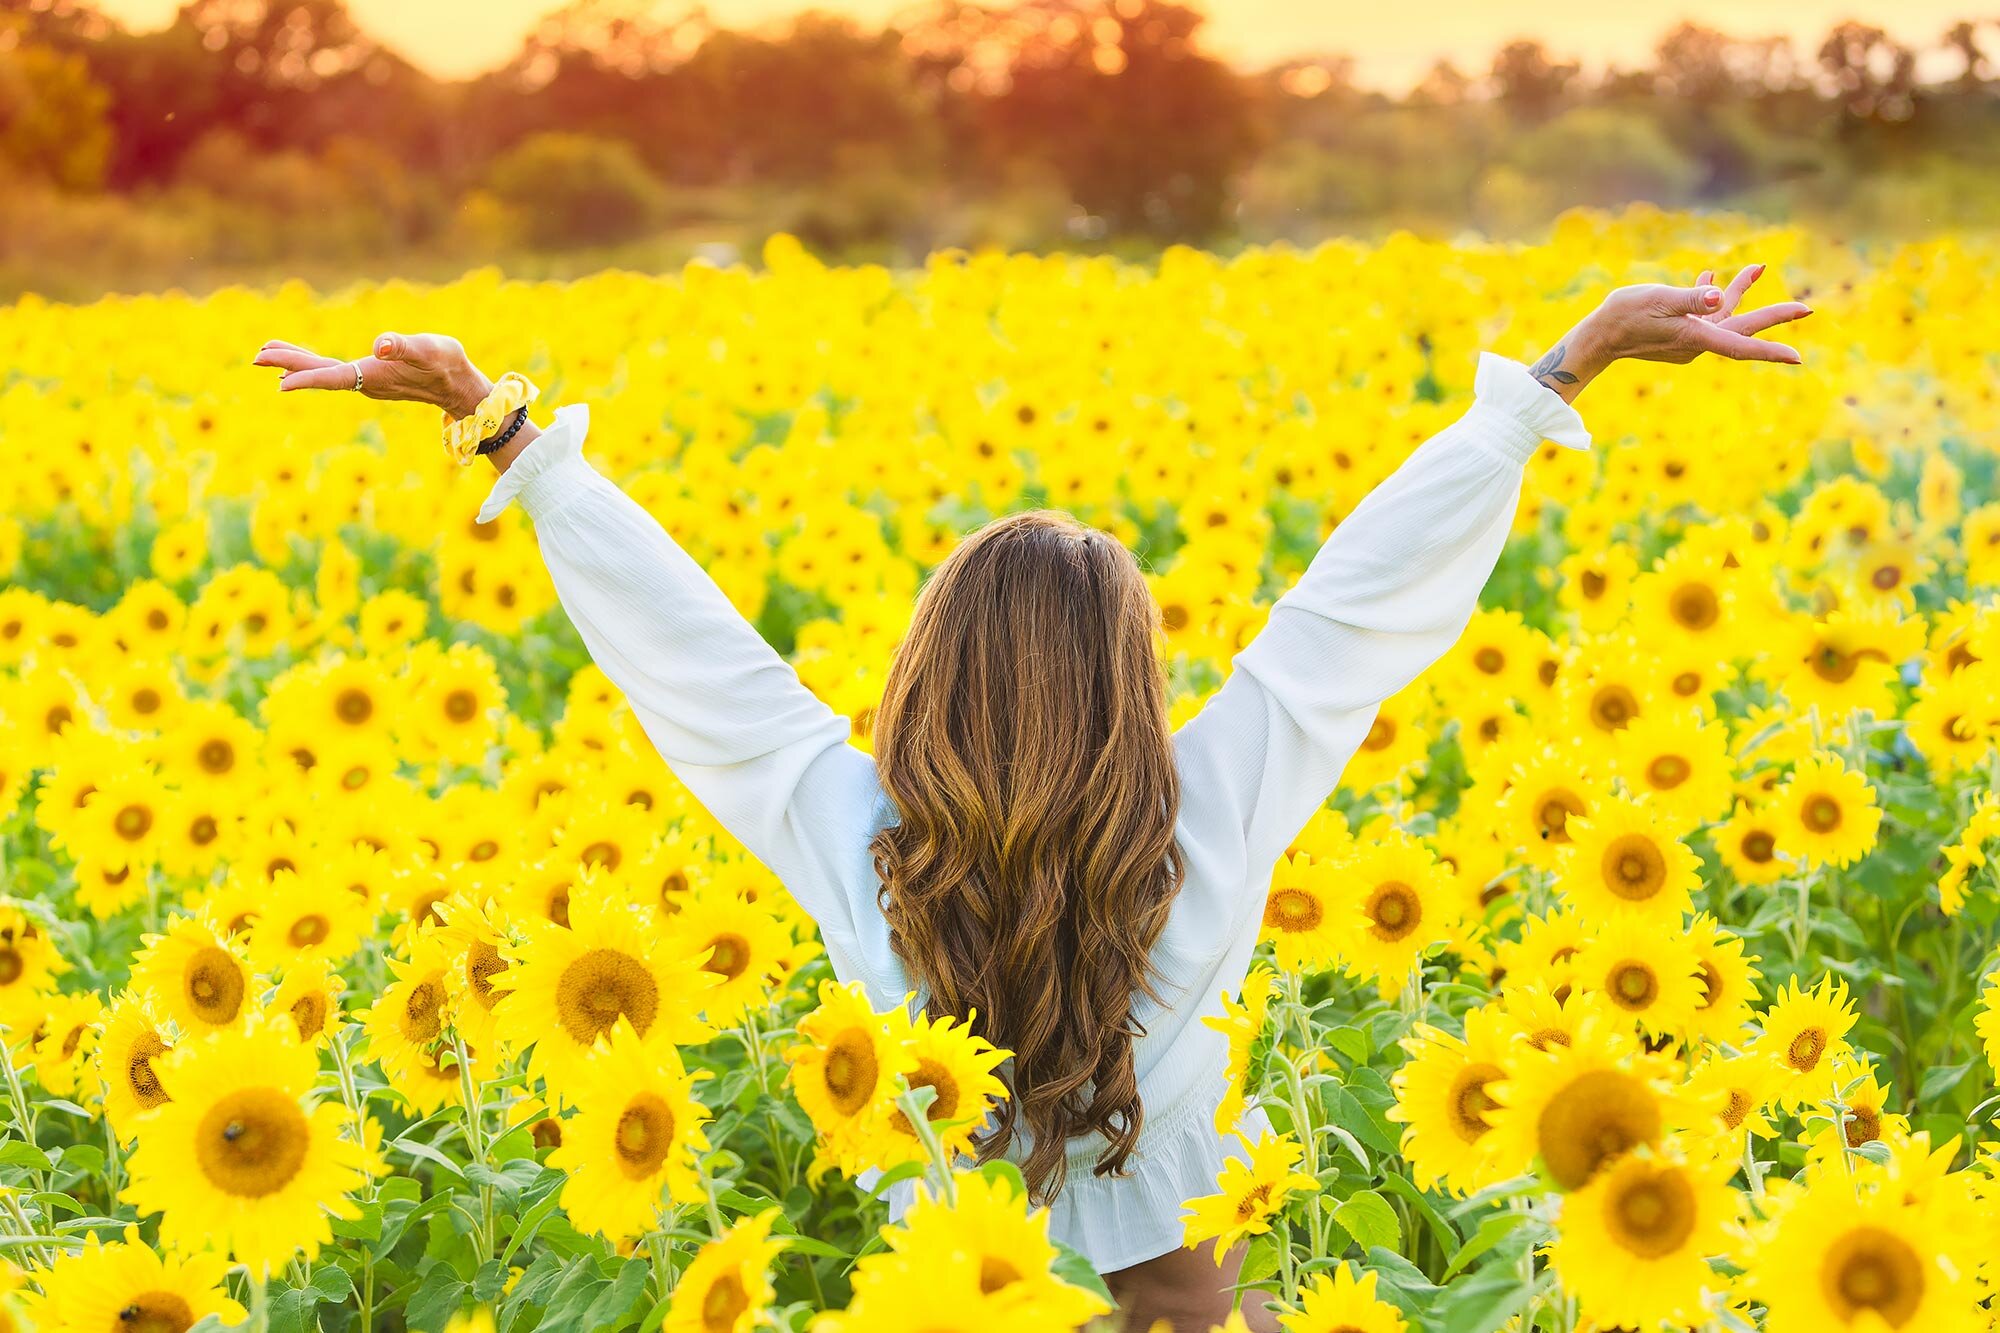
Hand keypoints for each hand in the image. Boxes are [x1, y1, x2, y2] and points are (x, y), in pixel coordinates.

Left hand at [253, 332, 492, 418]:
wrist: (461, 387)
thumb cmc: (447, 366)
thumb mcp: (430, 350)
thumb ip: (404, 346)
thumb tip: (380, 345)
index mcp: (374, 376)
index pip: (335, 376)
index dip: (307, 377)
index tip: (279, 382)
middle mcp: (365, 381)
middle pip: (320, 373)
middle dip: (288, 365)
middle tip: (256, 357)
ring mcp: (366, 380)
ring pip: (323, 371)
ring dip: (295, 362)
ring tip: (267, 353)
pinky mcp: (371, 376)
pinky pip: (334, 370)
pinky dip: (313, 363)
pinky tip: (305, 362)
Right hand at [1530, 264, 1813, 402]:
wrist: (1598, 337)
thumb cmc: (1625, 315)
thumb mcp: (1659, 299)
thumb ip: (1689, 297)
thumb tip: (1713, 294)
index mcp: (1697, 336)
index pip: (1741, 344)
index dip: (1770, 349)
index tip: (1796, 358)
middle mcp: (1698, 341)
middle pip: (1742, 327)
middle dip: (1772, 315)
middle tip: (1805, 308)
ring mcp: (1689, 339)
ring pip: (1723, 316)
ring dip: (1738, 293)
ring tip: (1758, 268)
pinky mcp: (1679, 333)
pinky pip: (1704, 314)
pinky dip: (1711, 296)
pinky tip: (1708, 277)